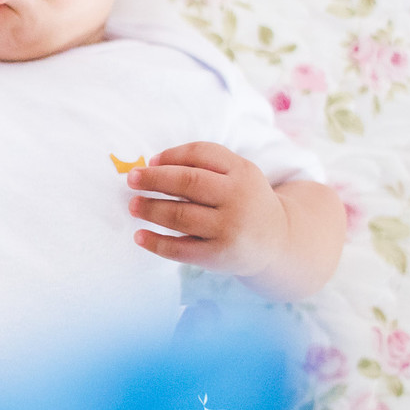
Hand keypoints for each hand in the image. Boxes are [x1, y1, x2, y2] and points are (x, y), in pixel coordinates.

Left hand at [125, 142, 288, 278]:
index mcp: (242, 171)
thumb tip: (153, 164)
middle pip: (188, 182)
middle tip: (131, 180)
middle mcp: (238, 199)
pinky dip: (156, 243)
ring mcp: (229, 229)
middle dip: (154, 180)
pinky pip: (181, 249)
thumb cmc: (245, 200)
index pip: (201, 153)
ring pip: (180, 215)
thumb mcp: (237, 174)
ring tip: (133, 206)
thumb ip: (203, 162)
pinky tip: (139, 236)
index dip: (171, 155)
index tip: (150, 162)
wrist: (278, 242)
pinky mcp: (219, 255)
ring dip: (150, 209)